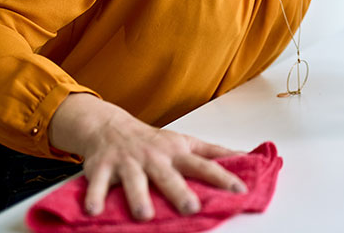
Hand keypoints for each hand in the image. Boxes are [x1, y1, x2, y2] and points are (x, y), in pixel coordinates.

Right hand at [49, 93, 246, 220]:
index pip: (204, 165)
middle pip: (168, 176)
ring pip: (134, 182)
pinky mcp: (102, 169)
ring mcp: (128, 163)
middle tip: (192, 208)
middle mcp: (154, 158)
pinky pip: (98, 185)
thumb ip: (215, 152)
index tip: (240, 190)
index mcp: (177, 153)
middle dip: (180, 192)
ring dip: (139, 198)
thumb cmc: (155, 141)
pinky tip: (94, 211)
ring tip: (145, 216)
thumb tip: (249, 156)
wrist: (111, 127)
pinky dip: (94, 197)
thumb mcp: (186, 142)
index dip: (223, 176)